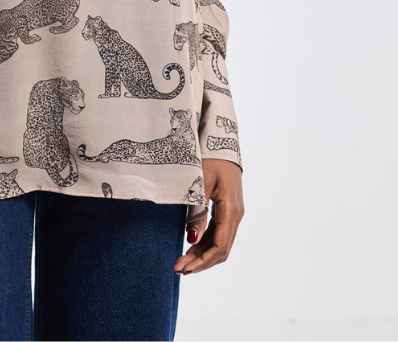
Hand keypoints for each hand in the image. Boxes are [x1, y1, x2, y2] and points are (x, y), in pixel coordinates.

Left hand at [174, 158, 243, 274]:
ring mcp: (233, 214)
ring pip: (220, 243)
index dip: (203, 261)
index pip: (220, 246)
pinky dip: (205, 244)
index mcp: (231, 210)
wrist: (220, 144)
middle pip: (221, 249)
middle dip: (200, 262)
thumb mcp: (200, 184)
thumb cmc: (210, 160)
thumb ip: (197, 212)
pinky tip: (190, 248)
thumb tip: (192, 239)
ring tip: (181, 262)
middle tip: (178, 269)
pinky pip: (218, 234)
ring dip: (202, 255)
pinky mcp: (227, 211)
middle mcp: (236, 215)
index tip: (184, 268)